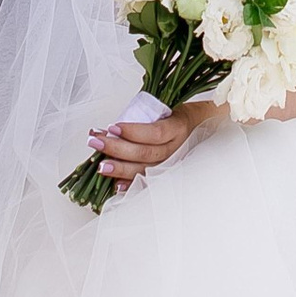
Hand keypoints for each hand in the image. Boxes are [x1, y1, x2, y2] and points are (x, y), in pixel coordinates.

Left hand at [89, 100, 210, 188]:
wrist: (199, 128)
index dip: (133, 131)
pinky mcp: (164, 174)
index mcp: (176, 128)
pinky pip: (146, 182)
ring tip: (101, 165)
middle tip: (96, 141)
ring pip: (144, 169)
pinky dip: (130, 185)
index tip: (112, 127)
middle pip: (145, 152)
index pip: (155, 133)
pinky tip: (115, 185)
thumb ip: (142, 118)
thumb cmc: (176, 118)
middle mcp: (175, 149)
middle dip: (117, 148)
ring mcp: (170, 164)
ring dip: (120, 168)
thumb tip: (109, 130)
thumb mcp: (165, 111)